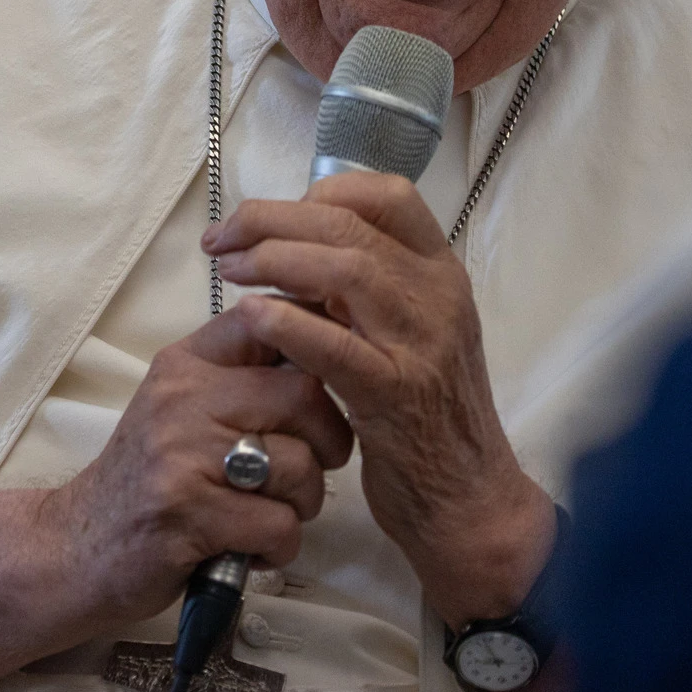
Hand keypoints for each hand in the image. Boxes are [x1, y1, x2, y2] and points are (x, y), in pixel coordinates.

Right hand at [45, 306, 354, 622]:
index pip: (268, 322)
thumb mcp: (181, 407)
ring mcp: (182, 457)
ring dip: (303, 504)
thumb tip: (325, 351)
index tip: (320, 390)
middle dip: (329, 440)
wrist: (77, 549)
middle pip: (304, 394)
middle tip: (311, 468)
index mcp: (186, 364)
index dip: (315, 349)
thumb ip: (240, 378)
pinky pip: (279, 526)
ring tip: (268, 513)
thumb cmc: (148, 480)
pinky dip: (279, 548)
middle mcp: (182, 399)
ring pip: (300, 466)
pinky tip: (249, 548)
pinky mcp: (188, 517)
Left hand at [202, 172, 555, 626]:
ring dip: (274, 260)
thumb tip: (296, 248)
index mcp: (441, 273)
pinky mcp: (395, 395)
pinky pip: (335, 345)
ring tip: (228, 270)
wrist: (469, 499)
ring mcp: (421, 344)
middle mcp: (437, 297)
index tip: (276, 216)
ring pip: (346, 271)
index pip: (389, 195)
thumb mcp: (410, 335)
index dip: (323, 191)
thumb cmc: (428, 415)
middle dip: (274, 220)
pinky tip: (250, 318)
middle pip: (350, 226)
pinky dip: (287, 323)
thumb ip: (368, 291)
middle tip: (222, 239)